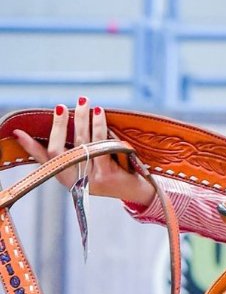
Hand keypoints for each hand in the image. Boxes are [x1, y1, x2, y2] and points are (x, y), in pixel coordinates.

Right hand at [13, 98, 153, 205]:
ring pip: (83, 144)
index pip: (45, 161)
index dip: (31, 148)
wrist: (138, 191)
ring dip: (82, 120)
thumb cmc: (112, 171)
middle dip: (60, 126)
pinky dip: (100, 127)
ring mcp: (93, 180)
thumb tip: (64, 118)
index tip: (18, 133)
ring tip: (84, 102)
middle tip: (61, 106)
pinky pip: (102, 147)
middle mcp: (77, 181)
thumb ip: (77, 148)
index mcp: (67, 178)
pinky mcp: (109, 176)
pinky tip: (100, 114)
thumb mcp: (91, 163)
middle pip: (60, 151)